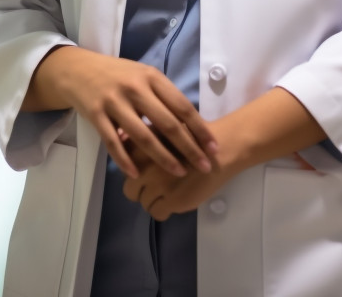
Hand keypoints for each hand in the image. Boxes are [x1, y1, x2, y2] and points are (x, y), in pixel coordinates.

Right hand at [30, 47, 216, 178]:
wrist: (79, 69)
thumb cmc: (119, 74)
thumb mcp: (143, 75)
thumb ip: (163, 95)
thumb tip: (191, 123)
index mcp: (151, 77)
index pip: (182, 106)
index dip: (199, 129)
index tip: (213, 147)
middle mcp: (135, 88)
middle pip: (167, 123)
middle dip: (189, 147)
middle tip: (204, 166)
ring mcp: (114, 101)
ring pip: (143, 136)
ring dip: (163, 157)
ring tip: (179, 173)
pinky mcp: (96, 114)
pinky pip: (113, 143)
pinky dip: (126, 160)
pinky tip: (137, 173)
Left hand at [122, 122, 245, 220]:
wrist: (220, 149)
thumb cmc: (192, 136)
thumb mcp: (164, 128)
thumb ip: (143, 137)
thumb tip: (121, 140)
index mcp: (141, 147)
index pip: (126, 168)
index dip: (136, 171)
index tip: (147, 170)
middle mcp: (145, 167)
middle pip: (130, 190)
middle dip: (141, 189)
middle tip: (156, 184)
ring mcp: (157, 186)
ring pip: (144, 203)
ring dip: (153, 199)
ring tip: (168, 191)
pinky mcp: (171, 201)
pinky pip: (157, 213)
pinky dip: (163, 209)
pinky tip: (174, 199)